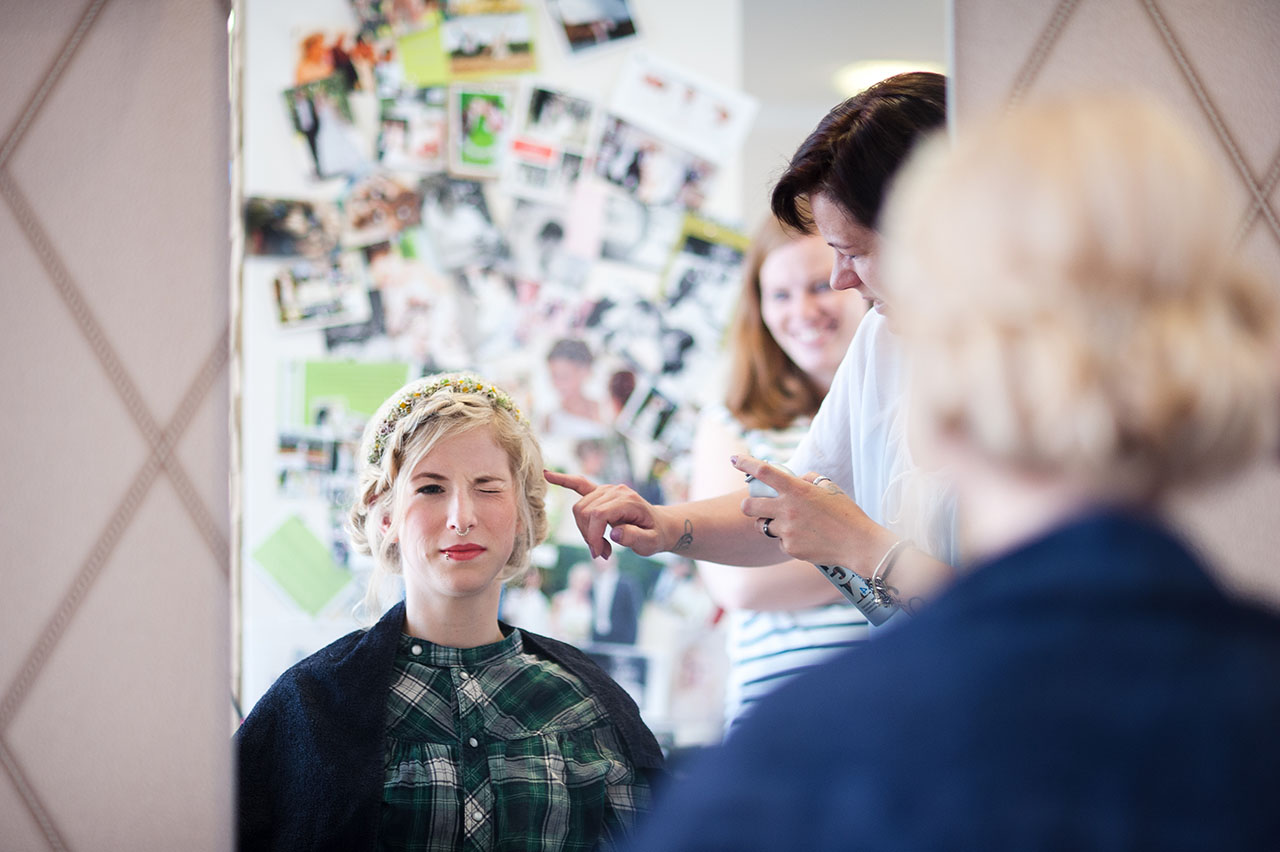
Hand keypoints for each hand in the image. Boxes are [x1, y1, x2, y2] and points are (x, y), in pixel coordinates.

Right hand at [543, 470, 668, 559]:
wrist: (659, 525)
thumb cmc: (654, 535)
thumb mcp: (651, 543)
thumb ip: (635, 538)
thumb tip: (615, 533)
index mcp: (627, 500)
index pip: (597, 515)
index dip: (593, 536)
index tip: (599, 554)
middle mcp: (615, 490)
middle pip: (584, 511)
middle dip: (588, 535)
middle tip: (602, 553)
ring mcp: (606, 489)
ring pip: (579, 509)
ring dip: (585, 531)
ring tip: (602, 547)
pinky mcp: (600, 492)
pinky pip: (578, 484)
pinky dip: (563, 480)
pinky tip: (546, 473)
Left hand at [732, 454, 878, 570]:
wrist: (857, 543)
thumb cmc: (846, 513)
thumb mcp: (829, 488)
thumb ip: (808, 480)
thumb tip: (795, 479)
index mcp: (796, 490)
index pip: (764, 472)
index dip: (746, 463)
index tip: (734, 459)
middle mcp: (787, 509)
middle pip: (748, 506)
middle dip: (748, 505)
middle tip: (755, 506)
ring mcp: (787, 530)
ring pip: (763, 526)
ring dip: (769, 524)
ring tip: (790, 524)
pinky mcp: (790, 548)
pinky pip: (780, 542)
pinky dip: (788, 540)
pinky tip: (806, 539)